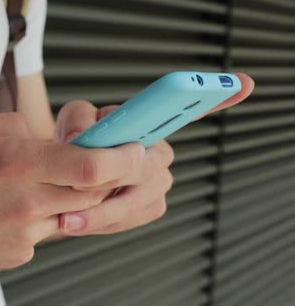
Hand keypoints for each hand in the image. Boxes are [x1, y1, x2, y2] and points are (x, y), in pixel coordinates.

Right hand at [0, 113, 146, 279]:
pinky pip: (46, 233)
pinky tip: (8, 210)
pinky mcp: (17, 255)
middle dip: (105, 177)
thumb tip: (44, 136)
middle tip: (98, 163)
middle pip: (93, 194)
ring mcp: (23, 234)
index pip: (91, 166)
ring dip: (68, 198)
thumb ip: (15, 126)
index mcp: (16, 164)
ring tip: (30, 185)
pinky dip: (41, 217)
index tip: (137, 150)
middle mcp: (25, 202)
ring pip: (72, 214)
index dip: (124, 158)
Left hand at [52, 73, 253, 235]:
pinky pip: (130, 219)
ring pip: (137, 199)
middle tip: (77, 186)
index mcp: (149, 121)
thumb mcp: (72, 121)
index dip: (217, 95)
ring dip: (101, 209)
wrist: (63, 177)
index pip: (185, 106)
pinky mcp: (149, 208)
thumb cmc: (74, 143)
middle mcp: (161, 151)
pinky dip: (103, 222)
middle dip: (111, 177)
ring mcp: (158, 183)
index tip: (243, 83)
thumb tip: (84, 136)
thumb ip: (78, 120)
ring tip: (70, 217)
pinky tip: (80, 220)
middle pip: (149, 165)